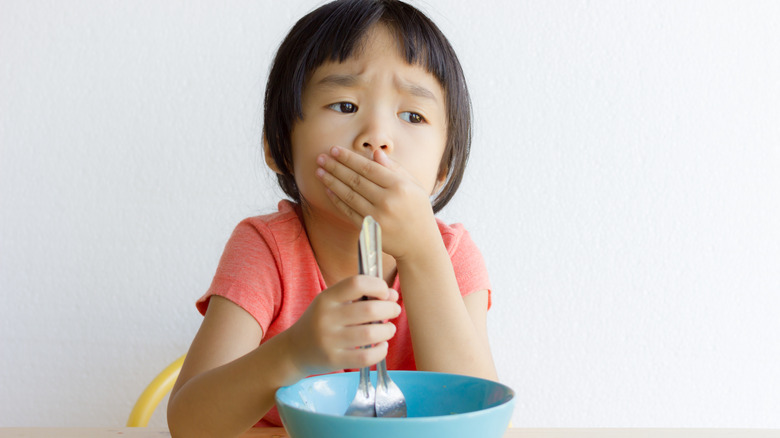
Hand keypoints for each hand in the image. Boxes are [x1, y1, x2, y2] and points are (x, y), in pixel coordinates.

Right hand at [283, 275, 400, 375]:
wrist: (294, 350)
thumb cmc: (320, 322)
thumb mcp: (333, 303)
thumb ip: (361, 296)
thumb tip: (394, 296)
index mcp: (326, 298)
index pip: (357, 283)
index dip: (378, 286)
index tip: (384, 293)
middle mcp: (326, 317)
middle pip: (369, 309)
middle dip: (390, 308)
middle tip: (394, 310)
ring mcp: (329, 340)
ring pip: (370, 334)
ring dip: (388, 330)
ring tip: (388, 329)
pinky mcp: (334, 360)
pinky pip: (365, 357)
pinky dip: (380, 351)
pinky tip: (381, 346)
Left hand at [315, 146, 440, 260]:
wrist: (419, 244)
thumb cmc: (417, 211)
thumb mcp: (414, 186)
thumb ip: (395, 168)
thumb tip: (375, 152)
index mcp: (400, 187)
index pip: (369, 168)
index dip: (349, 158)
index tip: (335, 150)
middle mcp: (388, 201)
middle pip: (355, 180)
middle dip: (335, 167)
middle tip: (320, 157)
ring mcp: (377, 217)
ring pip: (349, 195)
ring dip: (331, 182)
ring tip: (319, 171)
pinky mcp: (369, 229)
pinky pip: (348, 211)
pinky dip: (337, 199)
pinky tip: (328, 189)